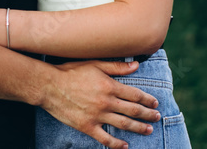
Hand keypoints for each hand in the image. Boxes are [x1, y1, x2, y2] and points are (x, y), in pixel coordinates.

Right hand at [41, 60, 160, 148]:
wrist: (50, 86)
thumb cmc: (71, 72)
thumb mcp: (95, 64)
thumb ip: (116, 67)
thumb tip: (136, 65)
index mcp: (110, 86)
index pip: (135, 95)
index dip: (147, 100)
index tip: (155, 103)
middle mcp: (106, 102)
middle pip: (133, 111)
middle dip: (147, 115)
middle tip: (157, 117)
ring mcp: (97, 116)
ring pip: (123, 124)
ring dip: (138, 128)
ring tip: (148, 130)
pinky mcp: (87, 126)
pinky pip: (105, 138)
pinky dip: (117, 144)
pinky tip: (125, 146)